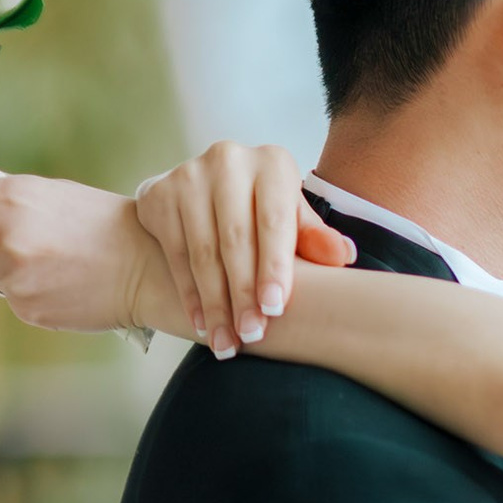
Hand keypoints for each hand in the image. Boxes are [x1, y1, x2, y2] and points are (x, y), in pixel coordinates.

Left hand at [0, 175, 166, 334]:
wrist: (146, 266)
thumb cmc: (100, 222)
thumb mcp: (46, 192)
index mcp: (5, 200)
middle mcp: (2, 239)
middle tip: (12, 240)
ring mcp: (14, 279)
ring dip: (10, 269)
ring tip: (53, 261)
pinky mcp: (26, 309)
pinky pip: (12, 298)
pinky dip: (31, 291)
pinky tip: (62, 280)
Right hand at [136, 141, 353, 357]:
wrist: (206, 190)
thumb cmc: (264, 210)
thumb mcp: (293, 218)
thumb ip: (314, 237)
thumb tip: (343, 255)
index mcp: (272, 163)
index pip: (274, 221)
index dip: (274, 267)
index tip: (275, 309)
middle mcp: (229, 160)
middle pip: (235, 239)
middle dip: (243, 293)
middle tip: (251, 335)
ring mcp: (188, 174)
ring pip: (203, 252)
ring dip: (215, 303)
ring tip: (225, 342)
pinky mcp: (159, 194)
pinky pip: (175, 254)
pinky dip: (189, 294)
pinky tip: (200, 324)